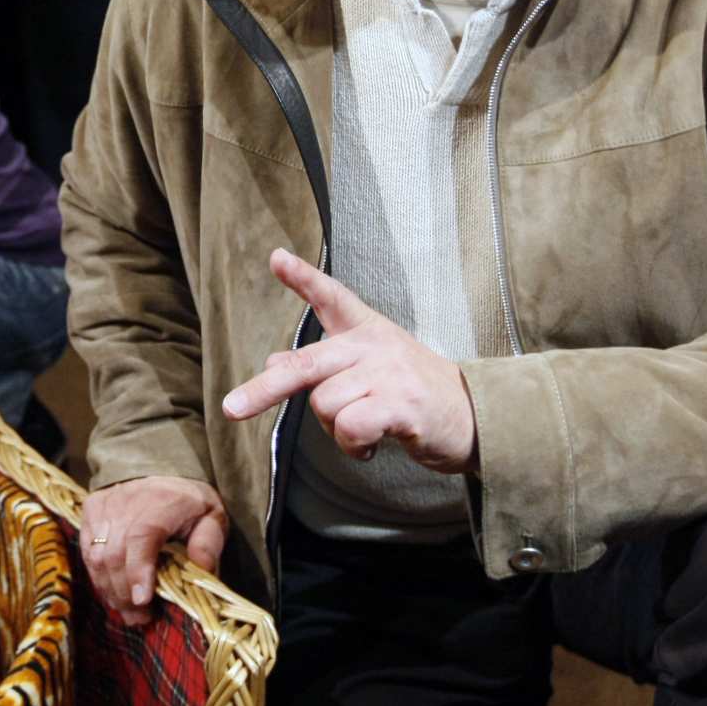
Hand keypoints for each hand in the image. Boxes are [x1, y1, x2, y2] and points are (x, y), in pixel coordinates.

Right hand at [81, 477, 228, 626]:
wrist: (160, 467)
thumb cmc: (188, 500)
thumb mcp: (211, 515)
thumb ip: (209, 542)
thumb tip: (202, 570)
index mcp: (159, 504)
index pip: (141, 538)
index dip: (139, 571)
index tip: (143, 600)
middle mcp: (126, 503)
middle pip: (115, 554)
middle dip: (125, 593)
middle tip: (140, 619)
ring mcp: (104, 507)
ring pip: (97, 557)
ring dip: (110, 590)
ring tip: (128, 612)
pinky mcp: (90, 511)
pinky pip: (88, 551)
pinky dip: (99, 576)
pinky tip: (113, 592)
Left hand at [222, 248, 477, 472]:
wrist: (476, 417)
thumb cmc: (414, 393)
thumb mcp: (370, 371)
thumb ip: (324, 366)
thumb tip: (272, 363)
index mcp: (367, 331)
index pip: (332, 297)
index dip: (302, 277)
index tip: (275, 258)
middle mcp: (374, 345)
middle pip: (305, 364)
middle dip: (264, 389)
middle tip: (230, 409)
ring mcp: (388, 371)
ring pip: (324, 405)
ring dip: (334, 430)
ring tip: (362, 430)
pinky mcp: (401, 402)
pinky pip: (349, 428)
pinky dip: (352, 446)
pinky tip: (369, 447)